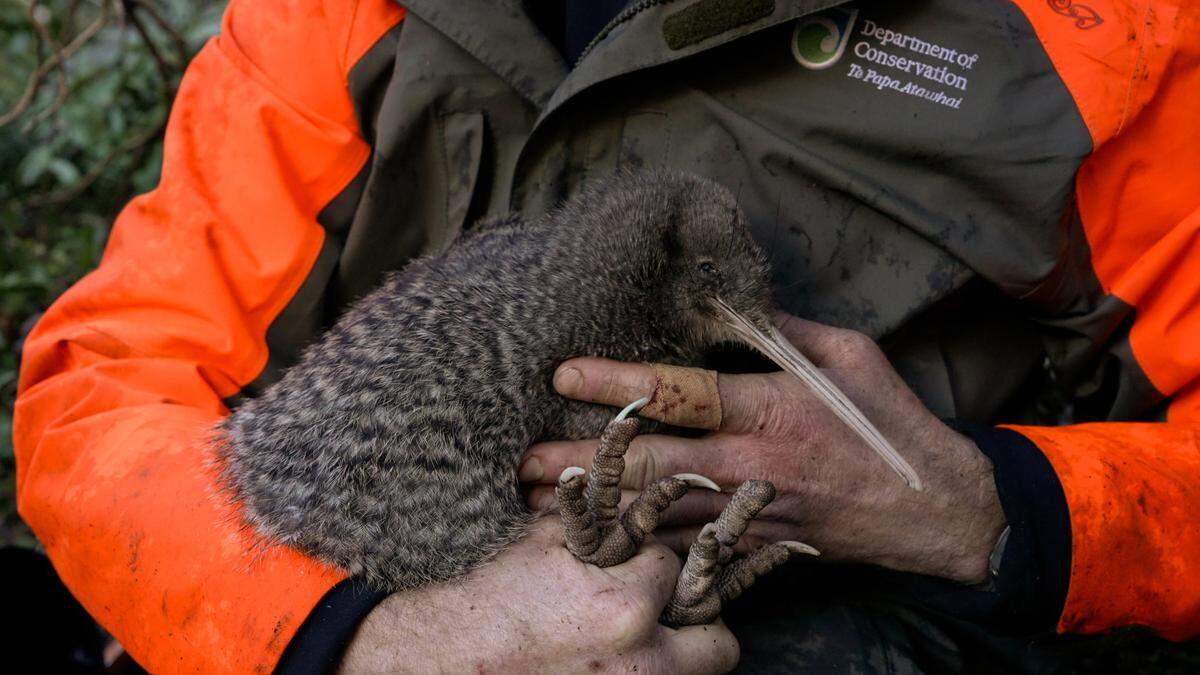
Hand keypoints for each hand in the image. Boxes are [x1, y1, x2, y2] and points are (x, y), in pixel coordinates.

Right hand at [340, 518, 738, 672]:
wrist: (445, 659)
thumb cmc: (491, 596)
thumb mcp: (546, 541)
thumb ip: (600, 517)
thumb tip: (639, 497)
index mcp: (623, 607)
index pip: (674, 569)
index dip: (653, 565)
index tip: (633, 569)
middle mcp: (638, 661)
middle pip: (718, 644)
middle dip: (700, 622)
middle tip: (673, 612)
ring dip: (679, 654)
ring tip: (644, 640)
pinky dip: (649, 674)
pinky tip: (615, 661)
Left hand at [521, 314, 1005, 583]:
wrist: (934, 510)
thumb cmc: (890, 423)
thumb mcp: (849, 357)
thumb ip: (784, 332)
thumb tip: (730, 305)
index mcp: (773, 405)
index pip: (680, 391)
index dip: (618, 383)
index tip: (563, 376)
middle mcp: (754, 461)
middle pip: (651, 461)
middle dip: (584, 463)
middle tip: (524, 461)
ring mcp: (752, 508)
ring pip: (659, 510)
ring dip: (598, 508)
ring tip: (539, 506)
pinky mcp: (756, 540)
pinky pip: (689, 544)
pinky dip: (640, 542)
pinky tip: (600, 541)